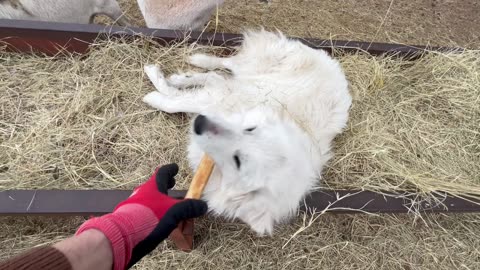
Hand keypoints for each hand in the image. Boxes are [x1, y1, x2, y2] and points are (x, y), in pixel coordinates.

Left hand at [76, 164, 207, 269]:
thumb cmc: (149, 218)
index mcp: (152, 187)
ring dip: (157, 201)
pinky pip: (142, 212)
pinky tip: (155, 222)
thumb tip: (203, 205)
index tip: (175, 167)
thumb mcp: (174, 212)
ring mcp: (132, 205)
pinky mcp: (128, 219)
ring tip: (166, 207)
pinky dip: (151, 214)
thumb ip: (189, 208)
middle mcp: (141, 194)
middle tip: (171, 185)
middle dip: (164, 186)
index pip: (162, 173)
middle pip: (154, 186)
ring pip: (147, 199)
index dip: (170, 170)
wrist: (122, 236)